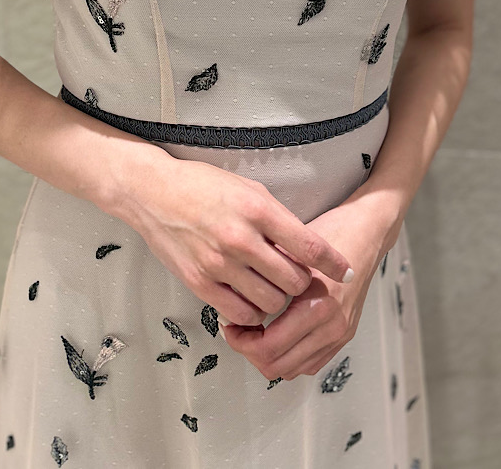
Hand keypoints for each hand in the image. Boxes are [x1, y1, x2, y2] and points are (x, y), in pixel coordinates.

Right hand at [125, 156, 354, 325]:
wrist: (153, 193)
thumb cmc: (203, 186)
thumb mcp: (248, 188)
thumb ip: (277, 218)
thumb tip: (304, 247)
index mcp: (258, 209)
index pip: (309, 245)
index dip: (334, 263)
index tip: (347, 272)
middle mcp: (241, 238)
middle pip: (293, 281)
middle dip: (301, 283)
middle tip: (296, 276)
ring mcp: (219, 263)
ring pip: (270, 302)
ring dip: (278, 299)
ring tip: (271, 286)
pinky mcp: (199, 282)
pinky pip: (240, 313)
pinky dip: (252, 311)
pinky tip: (249, 297)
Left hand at [219, 200, 402, 380]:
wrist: (367, 232)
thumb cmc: (332, 233)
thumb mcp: (292, 248)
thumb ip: (264, 274)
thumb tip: (230, 294)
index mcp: (318, 306)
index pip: (269, 348)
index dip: (241, 342)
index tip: (229, 325)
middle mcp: (332, 326)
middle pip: (278, 366)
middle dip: (250, 352)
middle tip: (236, 330)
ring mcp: (340, 334)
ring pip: (293, 370)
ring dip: (269, 357)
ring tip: (254, 332)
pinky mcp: (344, 335)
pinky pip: (310, 363)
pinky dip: (288, 356)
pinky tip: (276, 334)